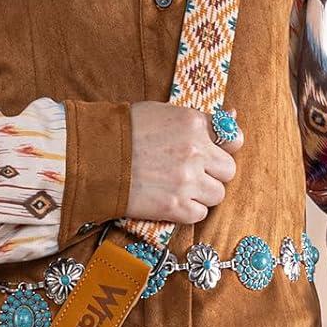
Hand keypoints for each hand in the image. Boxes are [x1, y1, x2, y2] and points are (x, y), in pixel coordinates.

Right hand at [126, 101, 241, 225]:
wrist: (93, 159)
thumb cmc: (123, 133)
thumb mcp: (162, 113)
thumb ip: (198, 120)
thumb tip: (232, 116)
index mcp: (194, 124)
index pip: (233, 140)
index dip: (223, 150)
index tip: (213, 154)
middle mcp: (195, 152)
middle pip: (227, 171)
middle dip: (212, 173)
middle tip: (190, 174)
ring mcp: (187, 181)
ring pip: (217, 194)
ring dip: (201, 194)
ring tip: (178, 188)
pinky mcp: (175, 206)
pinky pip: (200, 214)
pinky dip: (188, 211)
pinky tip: (170, 201)